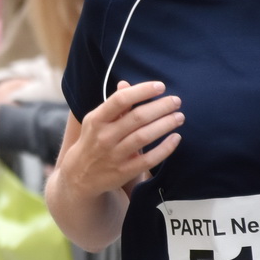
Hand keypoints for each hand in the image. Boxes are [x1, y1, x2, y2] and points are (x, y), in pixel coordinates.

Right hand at [57, 80, 182, 197]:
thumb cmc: (94, 140)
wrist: (80, 176)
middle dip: (161, 107)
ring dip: (165, 125)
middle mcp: (104, 137)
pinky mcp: (124, 171)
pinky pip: (149, 159)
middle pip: (137, 118)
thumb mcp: (97, 120)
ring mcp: (114, 155)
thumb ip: (114, 104)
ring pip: (144, 137)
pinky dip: (165, 148)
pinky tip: (176, 138)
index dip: (142, 91)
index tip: (160, 86)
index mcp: (97, 120)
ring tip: (179, 117)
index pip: (121, 100)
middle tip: (176, 101)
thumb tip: (127, 84)